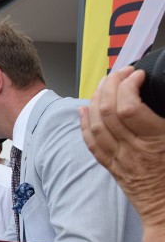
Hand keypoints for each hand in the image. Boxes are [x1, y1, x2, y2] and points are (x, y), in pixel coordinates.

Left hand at [80, 66, 164, 229]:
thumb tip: (163, 98)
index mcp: (156, 142)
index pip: (129, 107)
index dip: (129, 85)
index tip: (138, 74)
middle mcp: (133, 150)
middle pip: (108, 111)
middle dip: (111, 85)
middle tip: (121, 73)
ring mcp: (119, 159)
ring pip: (96, 124)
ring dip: (97, 99)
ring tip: (105, 85)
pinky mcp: (111, 167)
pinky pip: (91, 143)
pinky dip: (85, 123)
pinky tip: (84, 109)